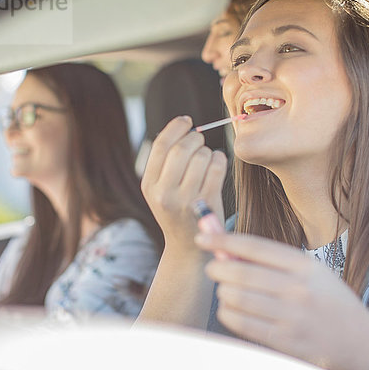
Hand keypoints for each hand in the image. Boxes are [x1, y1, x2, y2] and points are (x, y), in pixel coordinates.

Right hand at [141, 116, 226, 252]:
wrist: (188, 248)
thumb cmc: (177, 210)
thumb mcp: (160, 189)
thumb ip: (165, 162)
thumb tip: (182, 126)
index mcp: (149, 185)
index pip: (160, 146)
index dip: (175, 127)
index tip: (186, 121)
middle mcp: (164, 193)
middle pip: (182, 149)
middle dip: (194, 138)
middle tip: (199, 140)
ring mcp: (186, 200)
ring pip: (202, 157)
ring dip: (208, 151)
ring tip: (206, 159)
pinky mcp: (207, 203)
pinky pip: (217, 167)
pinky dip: (219, 159)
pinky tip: (216, 164)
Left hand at [195, 232, 368, 369]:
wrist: (362, 343)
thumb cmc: (330, 302)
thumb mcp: (310, 272)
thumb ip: (272, 261)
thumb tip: (228, 248)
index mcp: (305, 265)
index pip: (254, 246)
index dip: (222, 239)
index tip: (202, 235)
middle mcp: (298, 289)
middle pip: (240, 272)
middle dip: (217, 268)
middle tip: (213, 267)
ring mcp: (292, 317)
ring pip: (236, 298)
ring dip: (222, 292)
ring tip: (226, 291)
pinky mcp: (285, 342)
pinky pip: (241, 323)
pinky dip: (228, 313)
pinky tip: (231, 309)